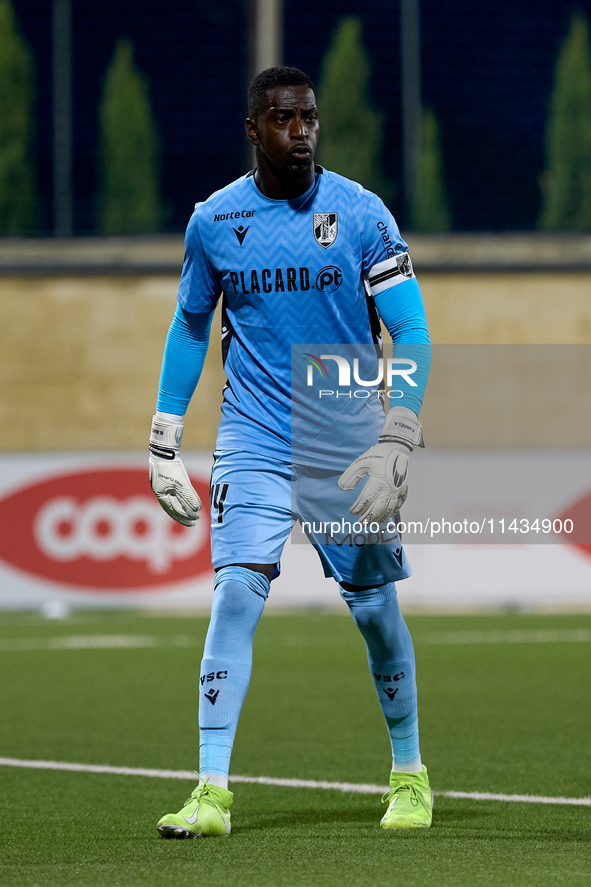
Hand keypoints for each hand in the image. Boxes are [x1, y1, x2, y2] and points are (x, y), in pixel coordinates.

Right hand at [149, 454, 201, 525]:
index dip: (185, 516)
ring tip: (190, 513)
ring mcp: (161, 487)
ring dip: (181, 509)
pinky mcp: (164, 480)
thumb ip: (188, 496)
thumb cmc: (171, 467)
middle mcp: (160, 493)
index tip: (196, 518)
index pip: (174, 510)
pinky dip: (178, 500)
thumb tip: (196, 510)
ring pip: (171, 502)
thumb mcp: (181, 482)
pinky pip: (171, 494)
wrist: (164, 450)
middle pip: (171, 509)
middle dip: (183, 517)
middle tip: (193, 523)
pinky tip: (184, 501)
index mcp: (161, 495)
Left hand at [338, 407, 421, 525]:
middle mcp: (389, 488)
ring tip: (372, 525)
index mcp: (378, 480)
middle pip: (378, 508)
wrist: (397, 448)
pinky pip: (399, 505)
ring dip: (380, 519)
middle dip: (368, 518)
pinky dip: (392, 512)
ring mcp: (398, 490)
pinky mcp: (404, 489)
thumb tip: (342, 488)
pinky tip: (386, 517)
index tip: (352, 512)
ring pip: (389, 510)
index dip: (358, 508)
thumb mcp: (361, 462)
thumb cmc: (377, 455)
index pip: (366, 500)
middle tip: (360, 524)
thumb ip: (350, 476)